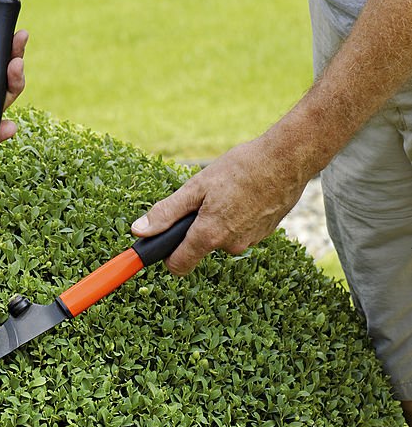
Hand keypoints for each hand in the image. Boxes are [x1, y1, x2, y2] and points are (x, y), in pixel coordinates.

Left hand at [131, 134, 310, 274]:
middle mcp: (229, 246)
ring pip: (221, 237)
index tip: (161, 243)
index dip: (166, 256)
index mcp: (209, 236)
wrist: (288, 160)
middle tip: (205, 198)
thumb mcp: (196, 186)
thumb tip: (139, 231)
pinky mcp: (263, 235)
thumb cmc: (242, 168)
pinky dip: (237, 217)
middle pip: (199, 247)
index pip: (178, 266)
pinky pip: (239, 231)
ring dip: (218, 220)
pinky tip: (245, 196)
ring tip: (229, 193)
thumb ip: (166, 213)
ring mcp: (249, 242)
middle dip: (196, 227)